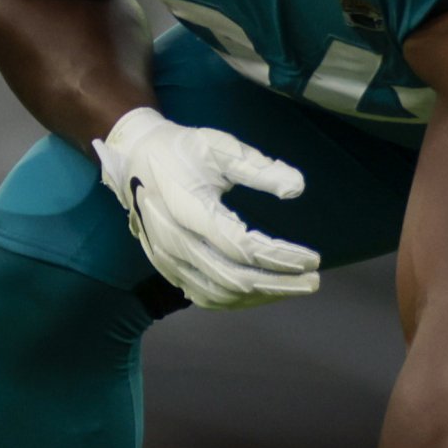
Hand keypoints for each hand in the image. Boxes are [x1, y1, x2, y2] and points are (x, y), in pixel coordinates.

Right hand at [93, 106, 320, 309]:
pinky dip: (237, 300)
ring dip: (260, 296)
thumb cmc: (180, 150)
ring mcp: (166, 258)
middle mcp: (173, 240)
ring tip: (292, 286)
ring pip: (219, 293)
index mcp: (187, 209)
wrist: (134, 158)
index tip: (312, 258)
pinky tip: (261, 292)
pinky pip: (204, 296)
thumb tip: (297, 188)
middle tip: (313, 280)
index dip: (280, 257)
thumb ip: (258, 168)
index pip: (241, 246)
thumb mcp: (219, 147)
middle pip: (232, 277)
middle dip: (278, 283)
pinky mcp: (166, 267)